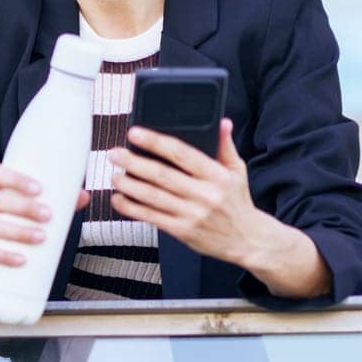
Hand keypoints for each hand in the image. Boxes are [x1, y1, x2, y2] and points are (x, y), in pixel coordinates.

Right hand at [0, 163, 90, 282]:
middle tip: (48, 216)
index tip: (40, 189)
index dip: (15, 179)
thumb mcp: (13, 212)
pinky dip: (0, 255)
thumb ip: (47, 202)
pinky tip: (20, 260)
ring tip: (41, 238)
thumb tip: (83, 196)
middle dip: (22, 207)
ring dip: (16, 231)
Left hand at [106, 118, 263, 265]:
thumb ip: (225, 146)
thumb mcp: (237, 171)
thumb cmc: (237, 202)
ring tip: (114, 175)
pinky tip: (119, 199)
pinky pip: (152, 217)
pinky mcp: (183, 231)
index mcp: (217, 175)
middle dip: (133, 163)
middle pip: (162, 175)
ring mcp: (192, 214)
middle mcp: (204, 194)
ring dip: (129, 185)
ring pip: (153, 197)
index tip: (135, 134)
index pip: (182, 153)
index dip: (155, 142)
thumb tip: (221, 121)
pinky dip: (132, 208)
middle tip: (115, 153)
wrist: (248, 240)